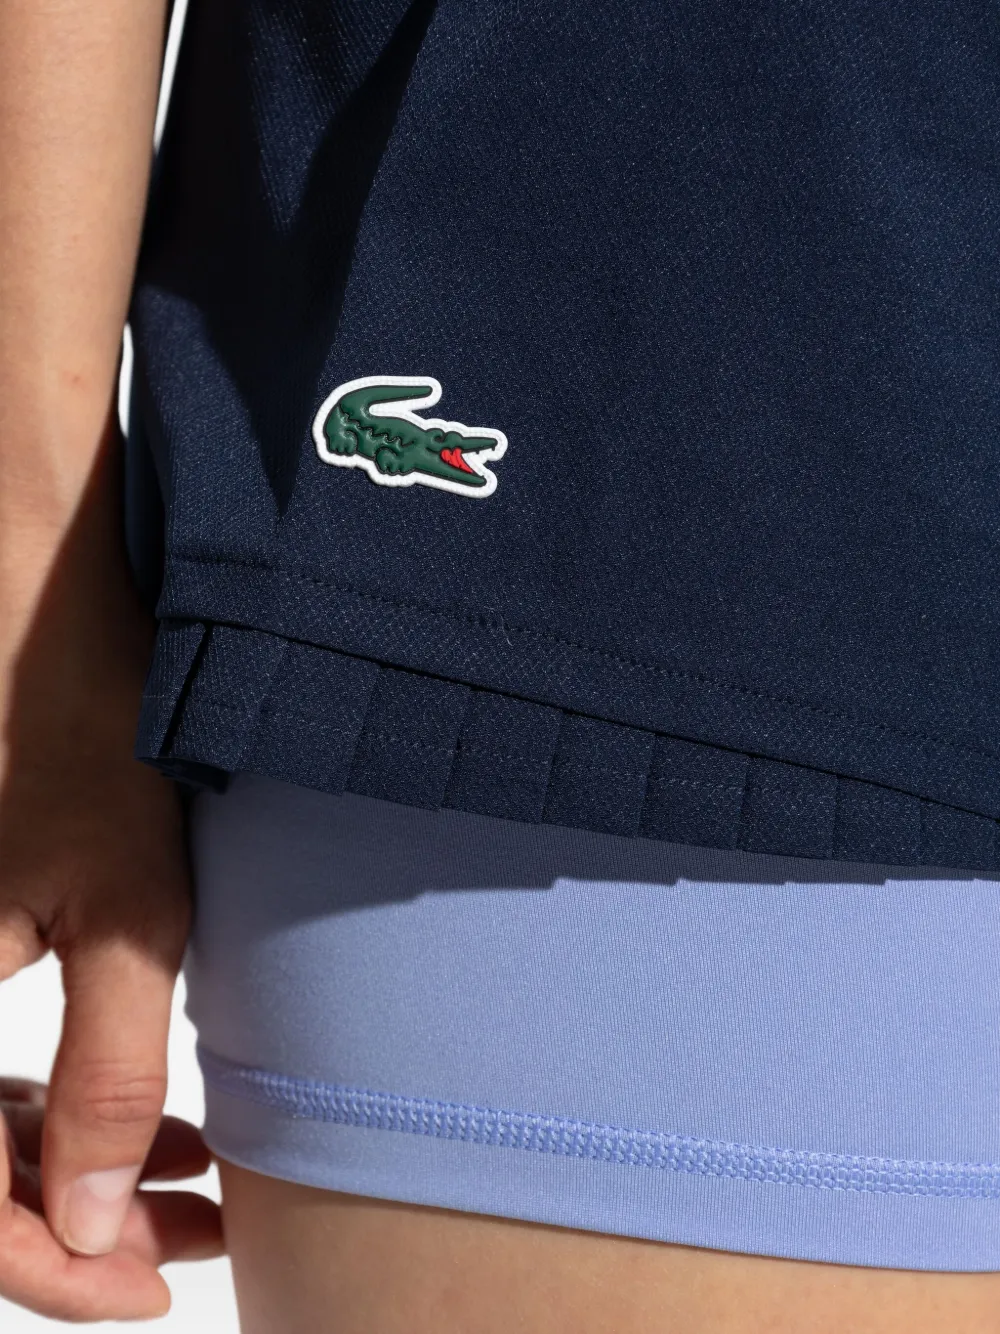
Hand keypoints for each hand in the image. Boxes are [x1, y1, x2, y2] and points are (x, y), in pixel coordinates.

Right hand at [0, 424, 223, 1319]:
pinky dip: (71, 1099)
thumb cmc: (80, 730)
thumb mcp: (123, 908)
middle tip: (189, 1235)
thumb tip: (91, 1214)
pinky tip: (154, 1109)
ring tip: (191, 1180)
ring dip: (84, 1163)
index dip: (55, 1266)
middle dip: (80, 1222)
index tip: (152, 1283)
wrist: (44, 602)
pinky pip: (1, 1057)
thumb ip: (105, 1068)